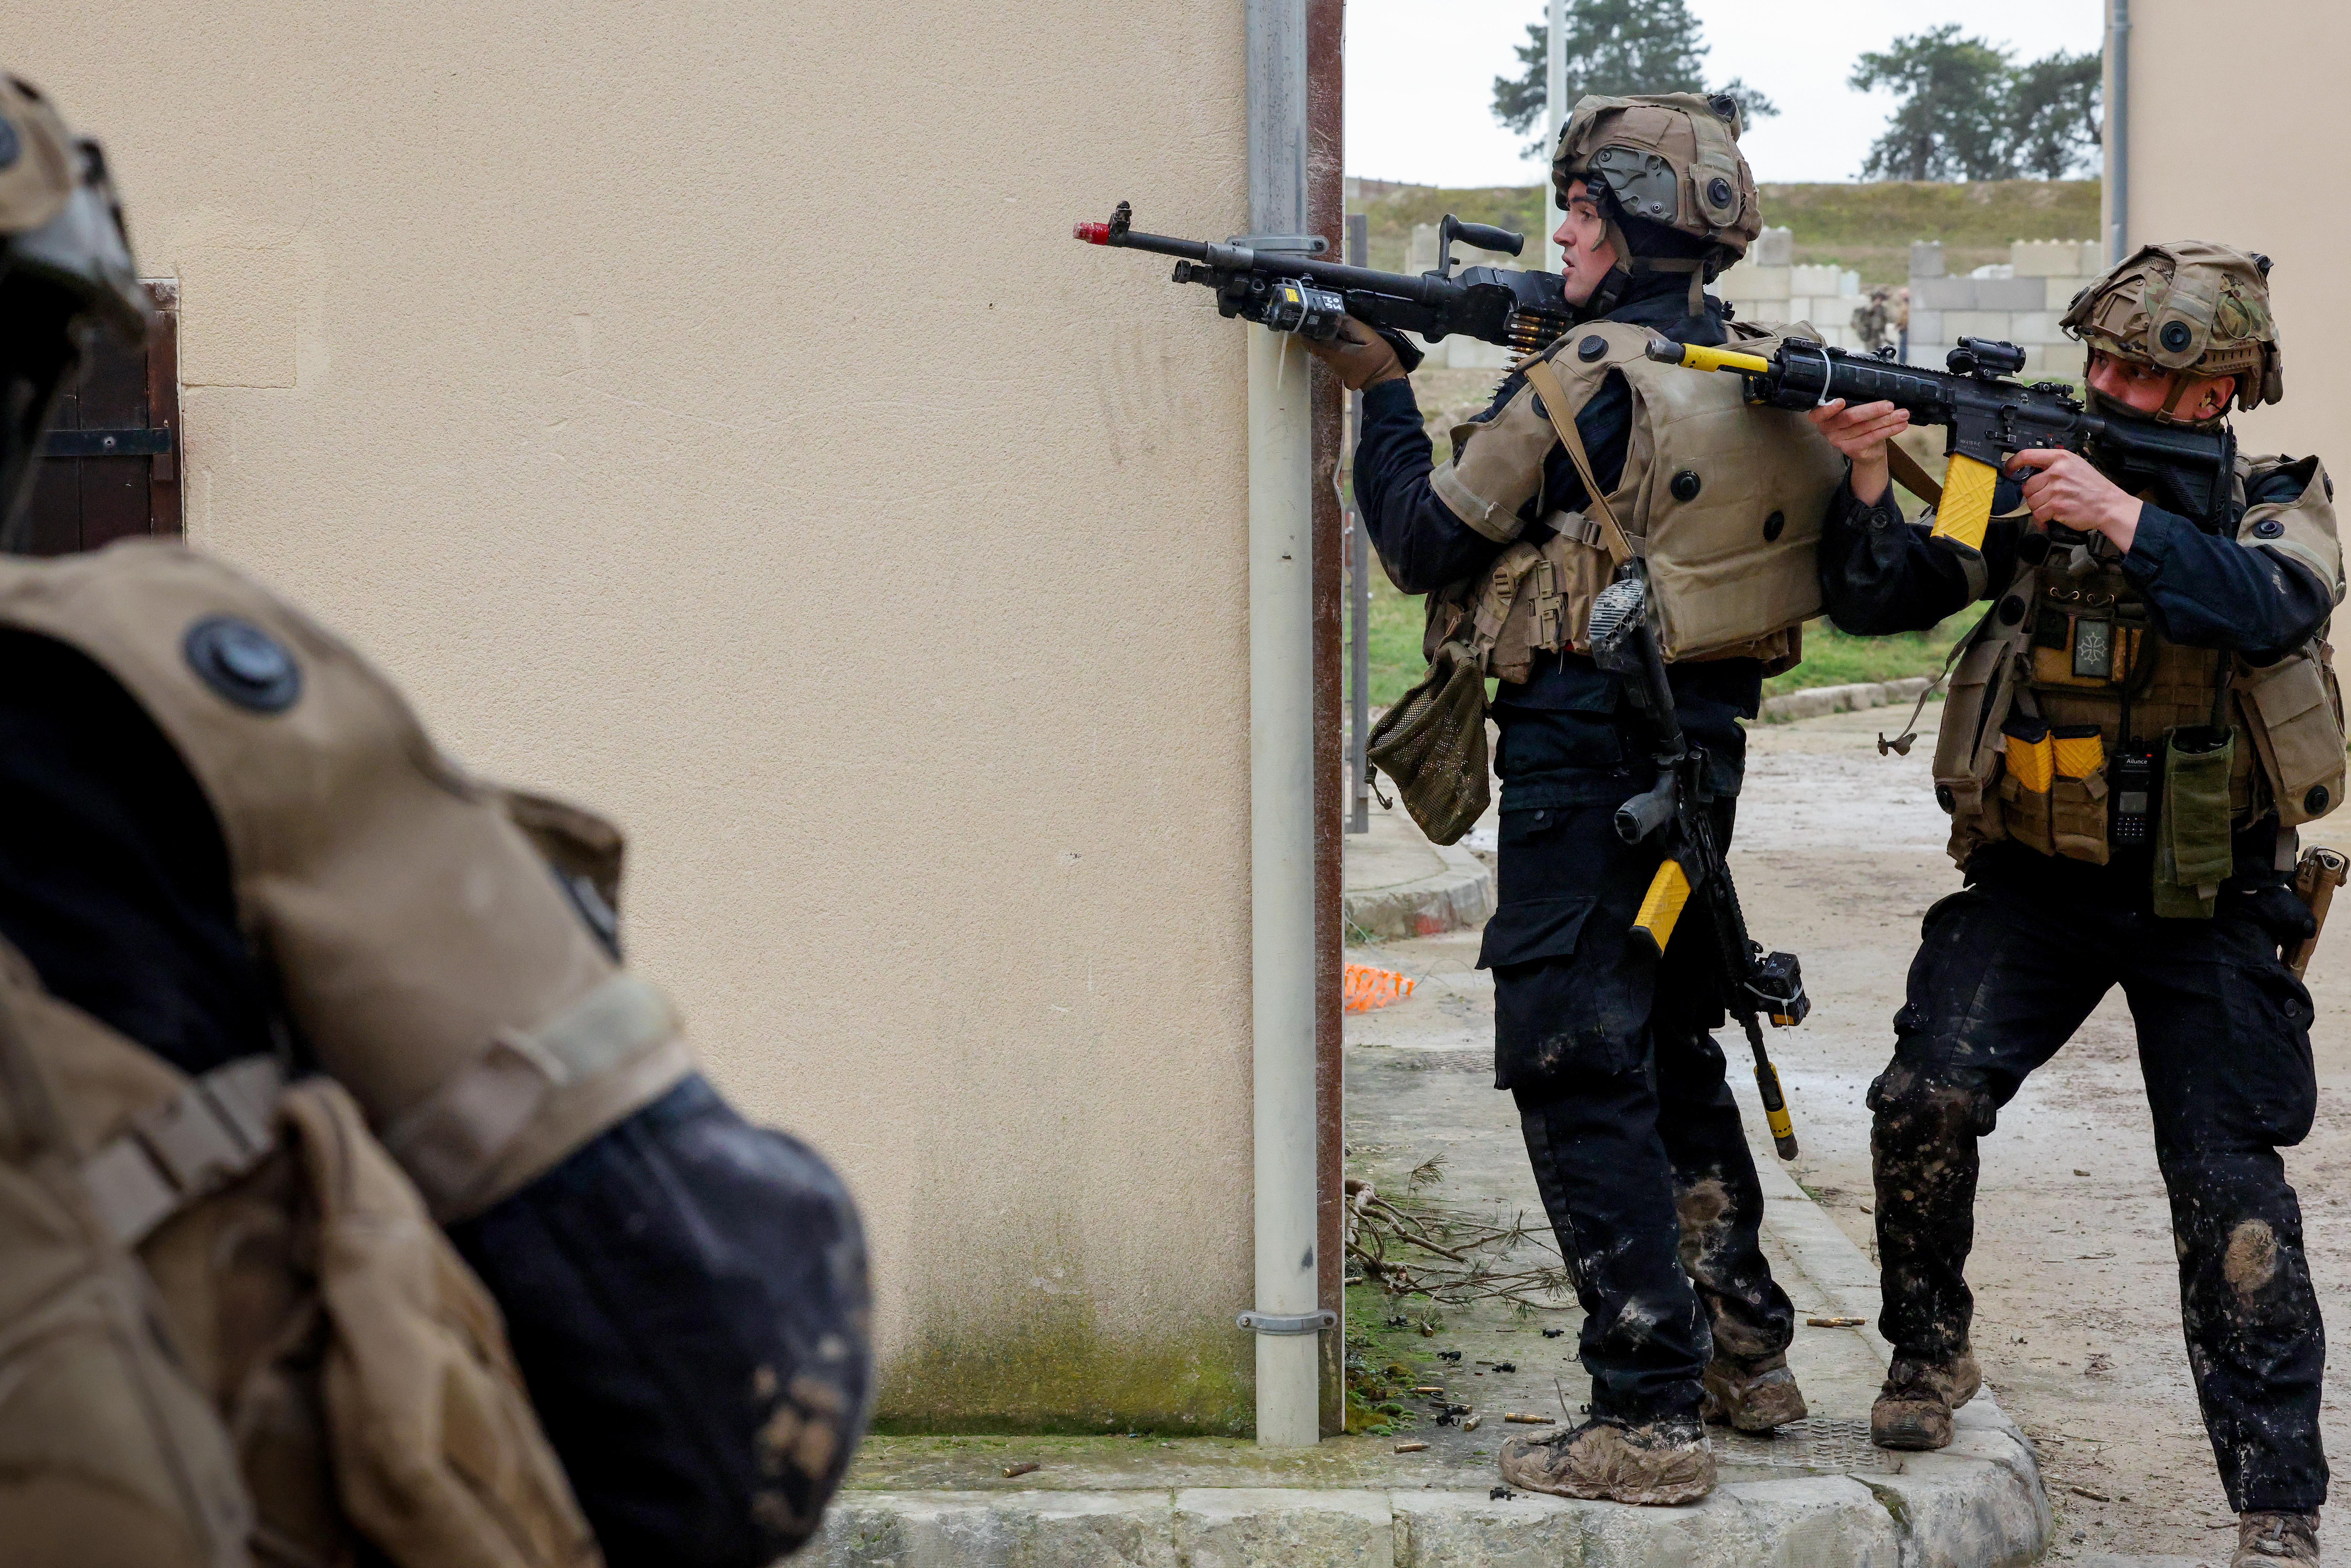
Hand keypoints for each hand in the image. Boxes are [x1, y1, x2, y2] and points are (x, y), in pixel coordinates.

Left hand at [1299, 317, 1405, 390]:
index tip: (1309, 317)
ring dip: (1326, 341)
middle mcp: (1330, 362)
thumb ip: (1351, 326)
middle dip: (1317, 332)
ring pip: (1325, 351)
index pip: (1312, 339)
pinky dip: (1334, 349)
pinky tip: (1343, 342)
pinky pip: (1333, 357)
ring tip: (1331, 327)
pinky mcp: (1340, 373)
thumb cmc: (1379, 358)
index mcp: (1335, 352)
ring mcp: (1334, 369)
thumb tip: (1336, 316)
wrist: (1385, 382)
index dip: (1309, 328)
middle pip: (1317, 345)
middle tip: (1320, 318)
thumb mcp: (1369, 337)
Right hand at [1805, 399, 1909, 504]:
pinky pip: (1872, 437)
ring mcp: (1838, 441)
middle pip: (1849, 417)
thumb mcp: (1854, 408)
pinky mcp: (1852, 450)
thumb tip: (1876, 386)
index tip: (1842, 401)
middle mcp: (1827, 429)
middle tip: (1890, 405)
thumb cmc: (1860, 422)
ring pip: (1865, 427)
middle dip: (1872, 410)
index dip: (1829, 408)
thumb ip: (1856, 400)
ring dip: (1887, 420)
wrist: (1866, 449)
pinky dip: (1889, 430)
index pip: (1819, 413)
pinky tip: (1900, 425)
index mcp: (1823, 416)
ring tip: (1902, 414)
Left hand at [2004, 448, 2141, 552]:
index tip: (2009, 470)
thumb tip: (2031, 469)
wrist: (2109, 505)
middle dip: (2033, 494)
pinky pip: (2037, 514)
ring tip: (2053, 506)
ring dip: (2038, 507)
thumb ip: (2054, 465)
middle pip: (2027, 485)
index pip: (2027, 455)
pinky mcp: (2056, 506)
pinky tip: (2051, 517)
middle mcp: (2057, 472)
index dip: (2013, 463)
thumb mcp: (2075, 465)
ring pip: (2031, 501)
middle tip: (2047, 497)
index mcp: (2060, 458)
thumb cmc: (2093, 487)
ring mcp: (2056, 489)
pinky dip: (2042, 519)